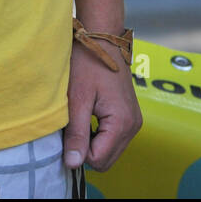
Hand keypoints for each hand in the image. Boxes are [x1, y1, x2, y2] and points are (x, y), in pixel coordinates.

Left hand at [63, 39, 141, 172]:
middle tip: (72, 125)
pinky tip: (88, 116)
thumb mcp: (78, 98)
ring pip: (109, 151)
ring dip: (91, 142)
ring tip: (80, 117)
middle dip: (85, 149)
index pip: (98, 160)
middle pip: (106, 160)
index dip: (78, 151)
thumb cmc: (88, 63)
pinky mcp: (129, 117)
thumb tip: (72, 164)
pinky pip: (113, 139)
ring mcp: (133, 122)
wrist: (102, 38)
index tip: (67, 130)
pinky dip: (98, 135)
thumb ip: (77, 133)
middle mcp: (133, 126)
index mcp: (122, 123)